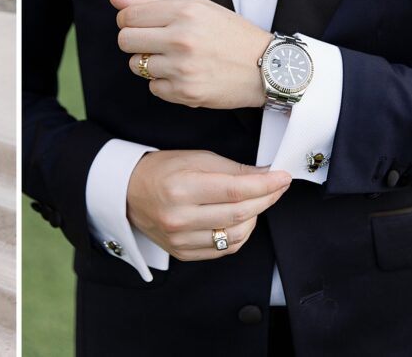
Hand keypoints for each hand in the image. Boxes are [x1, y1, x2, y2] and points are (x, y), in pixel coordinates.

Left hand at [112, 0, 272, 108]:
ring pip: (136, 65)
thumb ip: (152, 0)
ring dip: (150, 63)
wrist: (267, 68)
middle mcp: (181, 39)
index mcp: (184, 11)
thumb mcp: (197, 6)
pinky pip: (153, 88)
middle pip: (124, 40)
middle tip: (156, 43)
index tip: (141, 25)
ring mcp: (182, 68)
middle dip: (135, 41)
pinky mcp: (185, 93)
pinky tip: (185, 75)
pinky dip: (164, 83)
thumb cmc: (230, 34)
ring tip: (176, 60)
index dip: (128, 20)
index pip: (127, 15)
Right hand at [127, 150, 290, 260]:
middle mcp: (179, 218)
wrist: (128, 192)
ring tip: (255, 201)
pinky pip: (225, 249)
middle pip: (239, 214)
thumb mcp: (194, 158)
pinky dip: (240, 233)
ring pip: (237, 235)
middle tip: (277, 186)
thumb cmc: (161, 170)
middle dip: (266, 198)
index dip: (265, 185)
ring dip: (255, 217)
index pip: (234, 191)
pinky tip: (240, 219)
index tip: (282, 177)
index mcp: (180, 189)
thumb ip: (231, 169)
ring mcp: (180, 240)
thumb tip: (265, 176)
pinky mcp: (183, 253)